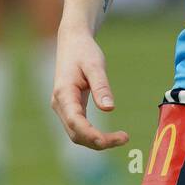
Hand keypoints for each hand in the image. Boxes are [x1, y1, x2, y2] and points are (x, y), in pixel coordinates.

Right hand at [50, 24, 128, 149]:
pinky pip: (79, 128)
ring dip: (97, 141)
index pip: (76, 122)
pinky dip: (94, 135)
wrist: (72, 42)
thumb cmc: (84, 51)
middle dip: (98, 142)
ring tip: (121, 138)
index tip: (113, 139)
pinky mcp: (70, 108)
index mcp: (64, 94)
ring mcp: (63, 108)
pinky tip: (110, 135)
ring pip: (77, 134)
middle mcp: (60, 104)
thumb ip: (101, 86)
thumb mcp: (95, 65)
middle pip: (76, 134)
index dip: (93, 135)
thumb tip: (109, 108)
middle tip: (125, 138)